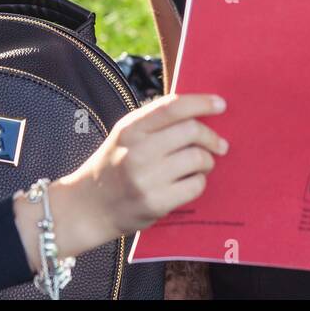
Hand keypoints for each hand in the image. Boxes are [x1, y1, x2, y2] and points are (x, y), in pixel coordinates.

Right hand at [14, 93, 227, 267]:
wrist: (88, 207)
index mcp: (130, 129)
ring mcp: (146, 179)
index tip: (220, 104)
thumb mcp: (125, 136)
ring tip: (202, 165)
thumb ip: (155, 122)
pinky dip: (199, 181)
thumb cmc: (113, 166)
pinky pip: (195, 185)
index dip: (201, 103)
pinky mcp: (156, 203)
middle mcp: (137, 151)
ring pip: (197, 158)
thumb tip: (200, 113)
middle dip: (211, 136)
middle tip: (219, 144)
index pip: (172, 107)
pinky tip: (190, 182)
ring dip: (207, 161)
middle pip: (191, 131)